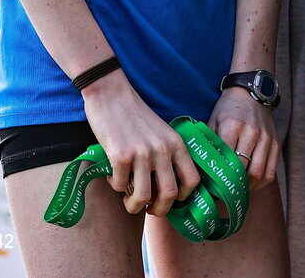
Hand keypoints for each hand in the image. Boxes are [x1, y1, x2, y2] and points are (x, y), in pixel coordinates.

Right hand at [81, 71, 199, 216]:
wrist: (112, 95)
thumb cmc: (136, 117)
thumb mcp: (161, 133)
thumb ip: (167, 154)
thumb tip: (165, 189)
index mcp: (176, 144)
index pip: (192, 180)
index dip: (182, 198)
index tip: (168, 200)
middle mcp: (163, 149)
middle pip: (169, 194)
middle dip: (158, 210)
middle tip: (148, 208)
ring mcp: (142, 153)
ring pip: (143, 197)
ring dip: (133, 205)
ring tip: (128, 199)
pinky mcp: (121, 155)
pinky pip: (120, 186)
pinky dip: (116, 187)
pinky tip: (112, 177)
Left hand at [209, 87, 280, 189]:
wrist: (251, 92)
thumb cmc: (228, 109)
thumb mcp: (213, 121)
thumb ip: (208, 144)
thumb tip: (197, 171)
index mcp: (232, 126)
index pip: (226, 161)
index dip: (218, 179)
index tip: (210, 190)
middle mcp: (251, 132)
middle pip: (243, 170)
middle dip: (232, 185)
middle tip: (222, 194)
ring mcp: (266, 138)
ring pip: (259, 173)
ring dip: (247, 187)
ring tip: (237, 190)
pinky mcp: (276, 143)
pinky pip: (271, 172)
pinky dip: (261, 182)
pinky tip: (251, 183)